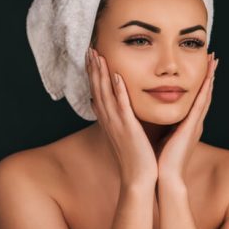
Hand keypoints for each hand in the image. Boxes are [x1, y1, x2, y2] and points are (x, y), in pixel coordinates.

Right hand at [86, 48, 157, 187]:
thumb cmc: (135, 158)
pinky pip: (122, 106)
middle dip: (93, 68)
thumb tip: (107, 107)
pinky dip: (118, 90)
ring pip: (105, 94)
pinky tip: (117, 75)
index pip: (97, 92)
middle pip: (97, 89)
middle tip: (89, 48)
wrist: (139, 179)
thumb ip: (117, 119)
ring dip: (101, 73)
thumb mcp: (123, 135)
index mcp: (109, 121)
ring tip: (98, 55)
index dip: (92, 74)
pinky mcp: (128, 129)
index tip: (90, 57)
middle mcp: (109, 120)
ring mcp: (117, 124)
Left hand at [155, 52, 218, 181]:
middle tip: (213, 57)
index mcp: (187, 125)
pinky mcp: (192, 127)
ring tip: (214, 60)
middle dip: (209, 75)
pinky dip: (205, 89)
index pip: (196, 98)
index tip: (203, 66)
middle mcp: (194, 122)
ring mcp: (195, 124)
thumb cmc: (160, 161)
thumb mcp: (163, 137)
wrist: (164, 177)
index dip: (200, 82)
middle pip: (205, 93)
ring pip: (206, 95)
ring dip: (210, 77)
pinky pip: (200, 104)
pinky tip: (208, 77)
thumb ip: (163, 126)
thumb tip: (155, 117)